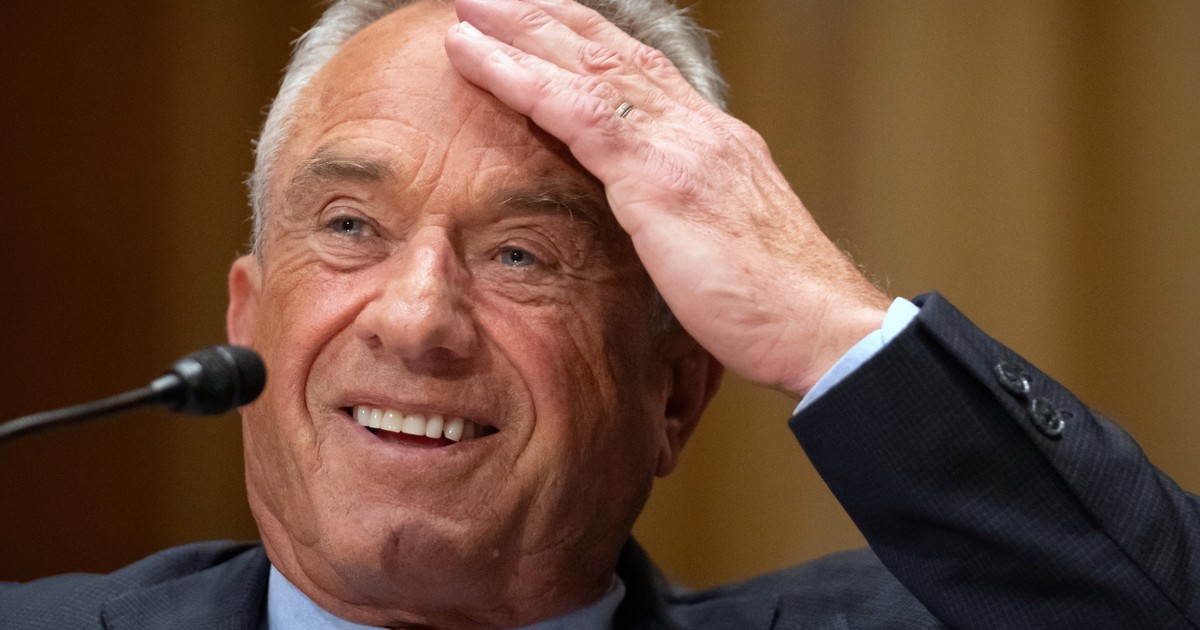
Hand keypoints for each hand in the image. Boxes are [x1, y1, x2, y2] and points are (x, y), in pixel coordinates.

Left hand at [445, 0, 888, 397]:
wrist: (822, 326)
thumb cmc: (775, 306)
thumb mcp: (724, 245)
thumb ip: (685, 218)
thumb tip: (655, 226)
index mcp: (713, 142)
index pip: (641, 72)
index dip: (587, 43)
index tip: (544, 23)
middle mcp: (698, 128)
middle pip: (610, 52)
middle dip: (548, 17)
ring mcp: (681, 145)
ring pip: (587, 65)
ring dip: (521, 30)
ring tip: (468, 7)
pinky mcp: (660, 177)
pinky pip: (575, 111)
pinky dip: (520, 78)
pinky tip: (473, 56)